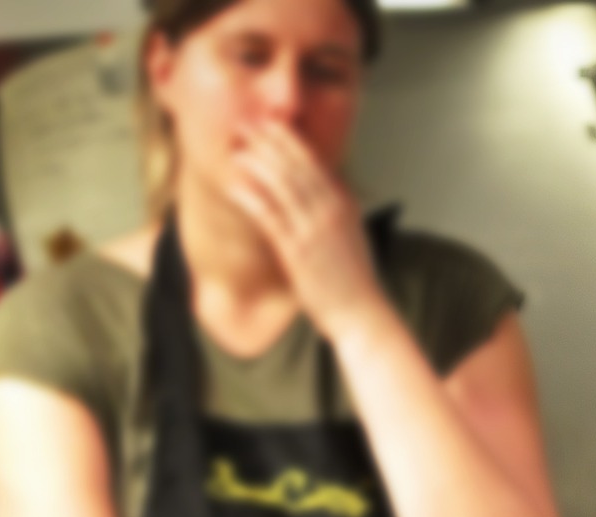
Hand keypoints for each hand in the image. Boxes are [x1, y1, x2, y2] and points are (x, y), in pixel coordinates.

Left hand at [225, 120, 386, 340]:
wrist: (361, 313)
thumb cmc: (354, 281)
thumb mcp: (352, 235)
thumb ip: (338, 210)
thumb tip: (327, 190)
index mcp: (345, 204)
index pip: (315, 161)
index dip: (289, 140)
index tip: (270, 125)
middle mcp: (331, 210)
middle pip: (296, 165)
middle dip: (269, 142)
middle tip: (247, 125)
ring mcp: (314, 229)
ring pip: (282, 185)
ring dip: (257, 163)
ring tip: (236, 150)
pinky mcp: (298, 251)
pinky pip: (270, 217)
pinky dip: (251, 198)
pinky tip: (234, 187)